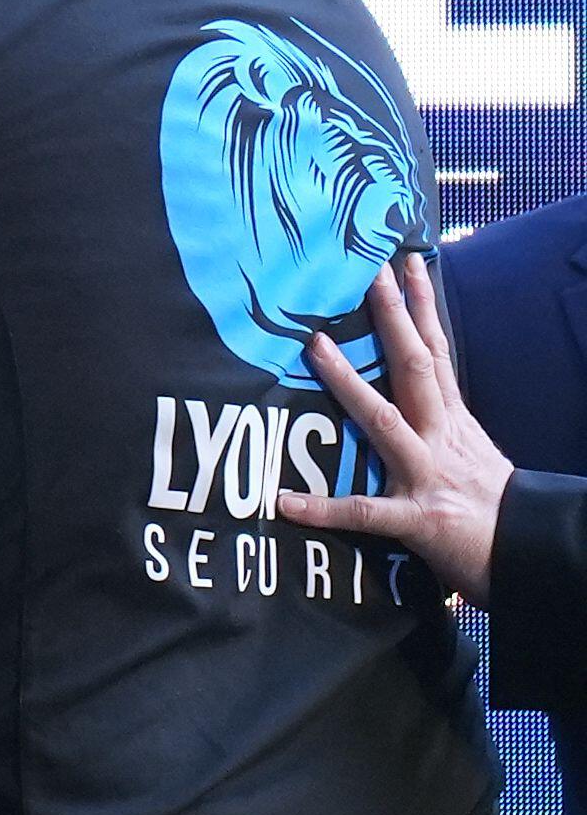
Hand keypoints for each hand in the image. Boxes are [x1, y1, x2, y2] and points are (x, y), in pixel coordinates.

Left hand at [279, 252, 508, 603]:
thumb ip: (437, 425)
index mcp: (453, 421)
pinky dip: (323, 509)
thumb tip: (407, 398)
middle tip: (369, 271)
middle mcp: (440, 437)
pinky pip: (363, 513)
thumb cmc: (493, 507)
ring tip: (314, 348)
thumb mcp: (468, 453)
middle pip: (416, 366)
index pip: (436, 352)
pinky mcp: (417, 518)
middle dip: (393, 318)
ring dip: (348, 383)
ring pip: (384, 420)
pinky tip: (285, 502)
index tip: (407, 262)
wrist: (530, 552)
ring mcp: (427, 474)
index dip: (421, 307)